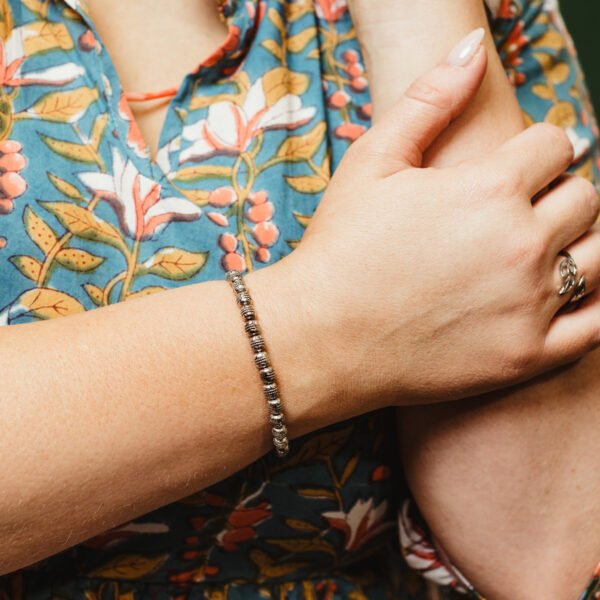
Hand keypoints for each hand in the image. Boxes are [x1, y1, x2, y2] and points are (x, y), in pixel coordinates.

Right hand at [278, 33, 599, 407]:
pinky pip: (597, 325)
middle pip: (585, 197)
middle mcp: (521, 242)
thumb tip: (471, 50)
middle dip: (557, 194)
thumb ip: (428, 100)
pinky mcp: (526, 355)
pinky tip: (562, 295)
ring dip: (578, 243)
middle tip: (519, 212)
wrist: (322, 336)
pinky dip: (591, 304)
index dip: (534, 151)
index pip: (554, 145)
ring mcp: (529, 303)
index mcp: (489, 188)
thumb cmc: (341, 248)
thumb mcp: (371, 162)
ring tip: (535, 251)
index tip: (513, 167)